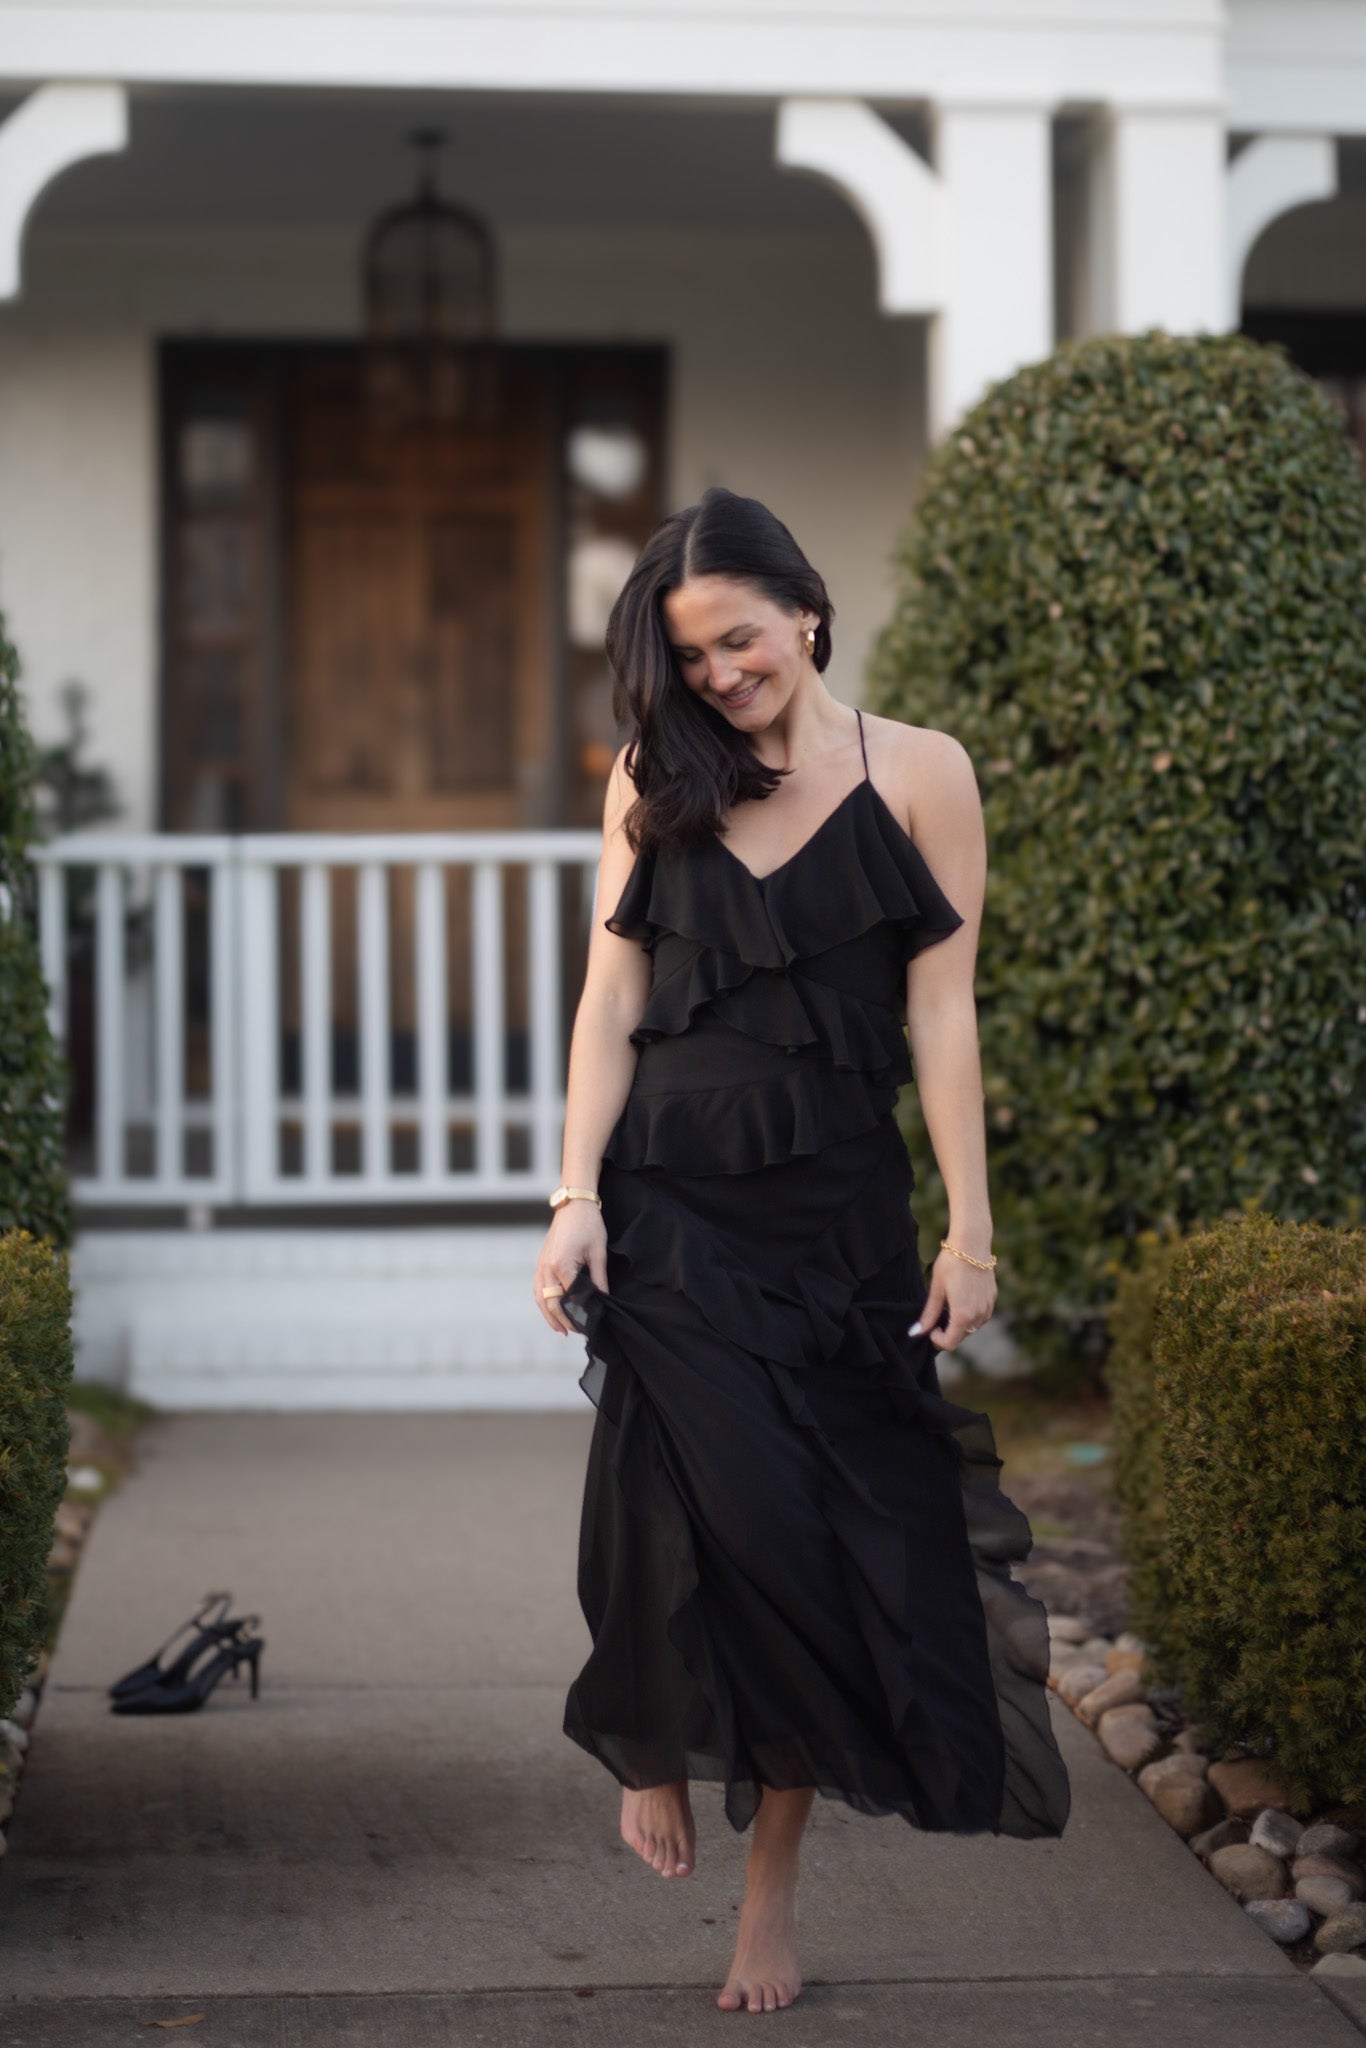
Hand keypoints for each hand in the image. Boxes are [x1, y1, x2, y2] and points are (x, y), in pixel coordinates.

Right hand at [534, 1202, 608, 1335]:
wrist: (573, 1203)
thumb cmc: (589, 1225)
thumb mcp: (598, 1253)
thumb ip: (599, 1280)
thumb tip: (603, 1301)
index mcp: (562, 1265)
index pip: (569, 1300)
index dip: (579, 1315)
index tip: (590, 1327)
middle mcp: (547, 1268)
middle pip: (552, 1303)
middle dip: (564, 1320)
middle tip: (578, 1333)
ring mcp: (541, 1265)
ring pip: (541, 1298)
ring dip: (550, 1315)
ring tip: (562, 1330)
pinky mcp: (540, 1262)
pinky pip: (538, 1288)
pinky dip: (543, 1302)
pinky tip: (550, 1310)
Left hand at [909, 1251, 995, 1353]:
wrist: (972, 1243)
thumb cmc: (951, 1264)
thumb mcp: (936, 1289)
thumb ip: (929, 1314)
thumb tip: (916, 1332)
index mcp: (963, 1315)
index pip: (950, 1343)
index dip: (936, 1339)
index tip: (930, 1326)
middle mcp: (979, 1315)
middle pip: (961, 1336)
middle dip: (948, 1331)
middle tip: (936, 1315)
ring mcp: (987, 1307)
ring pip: (972, 1327)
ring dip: (960, 1323)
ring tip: (948, 1305)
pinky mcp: (992, 1298)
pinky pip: (981, 1315)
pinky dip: (971, 1314)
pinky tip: (961, 1299)